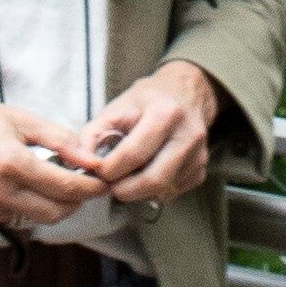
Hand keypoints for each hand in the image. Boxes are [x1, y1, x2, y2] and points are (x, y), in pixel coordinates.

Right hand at [0, 83, 114, 232]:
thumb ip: (60, 140)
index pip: (66, 188)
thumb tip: (91, 160)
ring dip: (53, 204)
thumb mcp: (21, 119)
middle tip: (81, 183)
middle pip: (57, 212)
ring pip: (38, 219)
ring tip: (51, 181)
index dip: (91, 187)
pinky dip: (27, 206)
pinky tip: (21, 186)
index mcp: (12, 163)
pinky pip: (16, 218)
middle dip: (76, 200)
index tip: (103, 182)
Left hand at [79, 61, 219, 206]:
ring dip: (139, 191)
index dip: (111, 169)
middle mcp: (188, 134)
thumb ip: (93, 134)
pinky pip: (173, 191)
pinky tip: (146, 173)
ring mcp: (198, 154)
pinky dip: (154, 190)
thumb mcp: (116, 108)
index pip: (135, 153)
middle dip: (126, 189)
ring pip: (164, 190)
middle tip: (110, 186)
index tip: (99, 172)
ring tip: (126, 177)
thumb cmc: (146, 101)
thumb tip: (83, 163)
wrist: (185, 94)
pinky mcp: (201, 170)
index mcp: (165, 112)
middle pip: (154, 179)